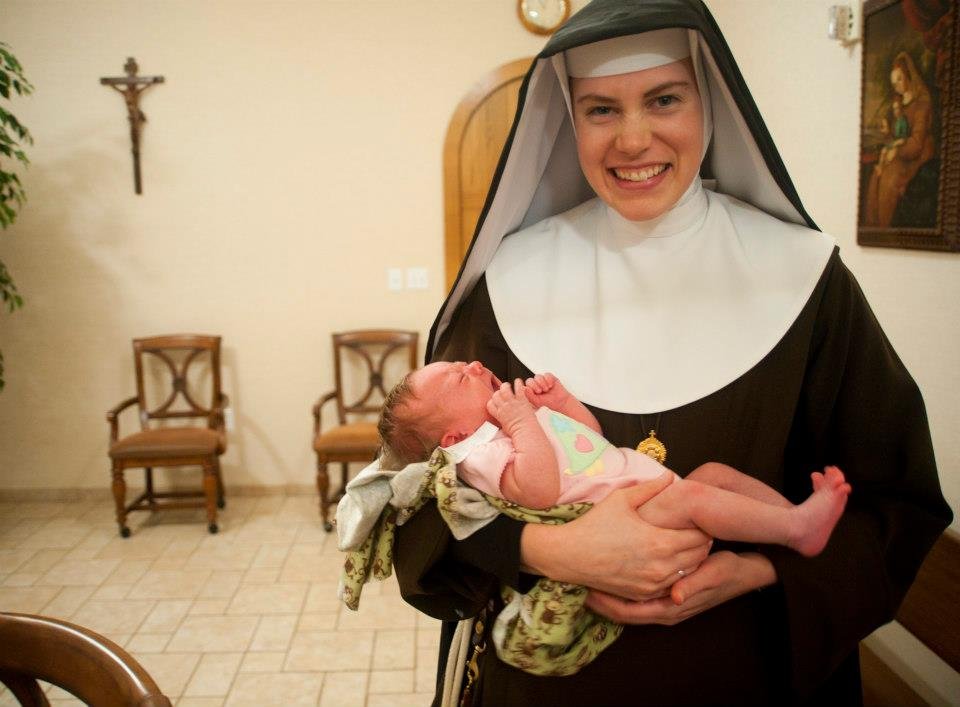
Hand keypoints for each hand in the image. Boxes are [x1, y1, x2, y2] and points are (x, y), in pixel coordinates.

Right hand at [487, 379, 534, 433]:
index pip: (490, 404)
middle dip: (498, 392)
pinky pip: (518, 388)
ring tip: (509, 386)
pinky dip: (518, 383)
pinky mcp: (521, 400)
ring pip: (504, 389)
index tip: (496, 401)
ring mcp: (512, 403)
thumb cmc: (517, 432)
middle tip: (502, 392)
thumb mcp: (504, 428)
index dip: (492, 401)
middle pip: (496, 395)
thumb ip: (502, 421)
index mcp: (499, 415)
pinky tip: (518, 382)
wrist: (526, 432)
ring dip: (506, 386)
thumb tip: (502, 421)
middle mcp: (504, 407)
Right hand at [521, 480, 712, 600]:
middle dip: (701, 543)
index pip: (699, 537)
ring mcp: (652, 584)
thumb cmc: (594, 524)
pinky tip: (669, 562)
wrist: (569, 556)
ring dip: (691, 561)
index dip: (703, 527)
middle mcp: (660, 567)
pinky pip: (672, 587)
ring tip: (684, 546)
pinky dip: (676, 575)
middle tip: (696, 531)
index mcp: (659, 542)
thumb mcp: (621, 499)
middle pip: (699, 557)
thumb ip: (650, 488)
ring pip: (688, 574)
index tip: (698, 519)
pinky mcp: (643, 595)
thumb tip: (670, 475)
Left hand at [523, 372, 568, 409]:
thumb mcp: (537, 402)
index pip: (525, 386)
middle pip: (530, 380)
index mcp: (530, 391)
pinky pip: (546, 374)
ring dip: (542, 383)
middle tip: (541, 391)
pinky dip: (549, 380)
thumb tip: (525, 388)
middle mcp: (535, 385)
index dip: (530, 387)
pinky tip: (551, 385)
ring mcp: (542, 380)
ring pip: (537, 376)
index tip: (536, 392)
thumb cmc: (548, 402)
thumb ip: (530, 396)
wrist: (560, 401)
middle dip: (535, 385)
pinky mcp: (549, 377)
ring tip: (547, 389)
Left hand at [584, 551, 776, 624]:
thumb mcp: (715, 573)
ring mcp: (667, 606)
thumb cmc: (728, 570)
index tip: (588, 590)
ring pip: (630, 608)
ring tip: (589, 584)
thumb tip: (676, 596)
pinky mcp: (669, 598)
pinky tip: (611, 581)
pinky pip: (638, 601)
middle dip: (602, 603)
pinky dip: (622, 594)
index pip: (631, 612)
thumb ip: (695, 584)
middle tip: (579, 587)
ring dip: (610, 599)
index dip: (608, 604)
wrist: (745, 573)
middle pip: (625, 614)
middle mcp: (667, 611)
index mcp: (673, 607)